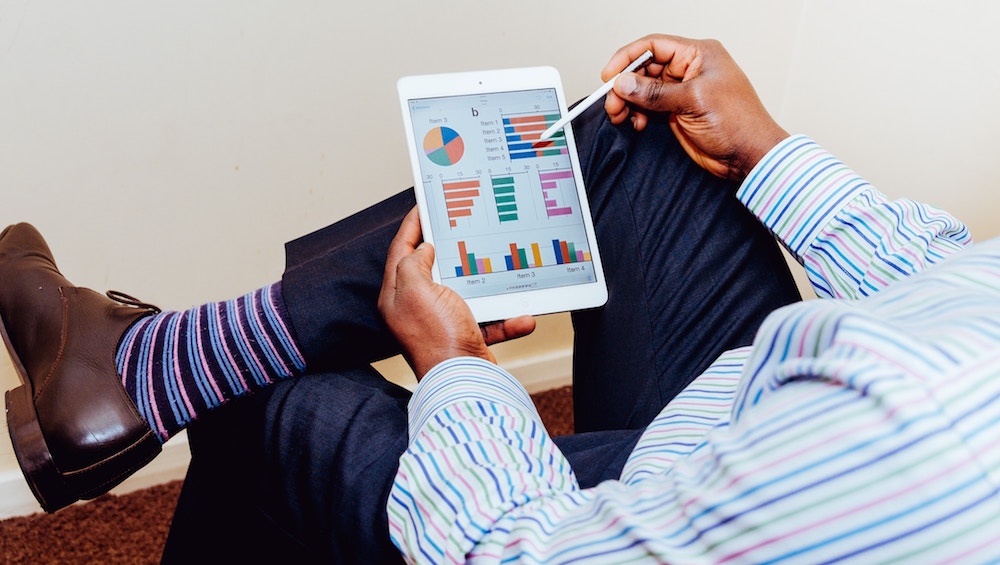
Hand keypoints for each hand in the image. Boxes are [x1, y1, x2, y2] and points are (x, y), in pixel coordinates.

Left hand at [377, 208, 535, 378]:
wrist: (463, 382)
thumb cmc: (436, 337)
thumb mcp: (416, 290)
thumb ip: (414, 263)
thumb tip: (424, 250)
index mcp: (397, 296)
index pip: (401, 251)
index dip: (412, 226)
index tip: (423, 205)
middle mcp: (416, 309)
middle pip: (432, 268)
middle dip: (450, 248)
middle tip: (462, 225)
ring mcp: (442, 323)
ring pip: (465, 292)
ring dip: (487, 285)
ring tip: (499, 265)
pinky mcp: (465, 337)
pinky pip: (489, 320)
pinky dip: (506, 319)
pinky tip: (522, 316)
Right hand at [603, 34, 788, 180]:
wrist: (748, 156)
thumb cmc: (738, 123)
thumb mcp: (693, 101)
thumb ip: (655, 92)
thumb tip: (624, 83)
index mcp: (698, 54)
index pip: (654, 46)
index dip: (628, 58)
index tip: (609, 75)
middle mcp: (689, 69)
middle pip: (645, 68)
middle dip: (625, 85)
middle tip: (613, 103)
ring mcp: (682, 91)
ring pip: (643, 89)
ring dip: (628, 102)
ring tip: (621, 115)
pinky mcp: (677, 112)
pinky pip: (648, 107)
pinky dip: (638, 114)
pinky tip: (637, 124)